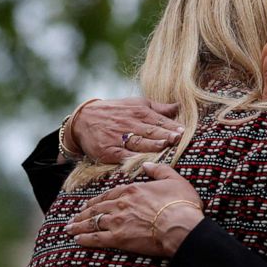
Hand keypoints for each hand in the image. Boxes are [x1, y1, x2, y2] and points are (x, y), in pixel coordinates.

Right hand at [63, 98, 184, 163]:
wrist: (83, 120)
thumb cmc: (115, 112)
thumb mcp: (135, 104)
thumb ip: (158, 108)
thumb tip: (179, 106)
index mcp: (138, 112)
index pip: (158, 120)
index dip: (170, 125)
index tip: (183, 130)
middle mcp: (129, 124)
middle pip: (150, 130)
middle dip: (164, 134)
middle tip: (178, 138)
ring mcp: (118, 138)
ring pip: (138, 142)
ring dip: (152, 145)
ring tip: (165, 146)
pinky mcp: (108, 151)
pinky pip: (122, 156)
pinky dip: (133, 159)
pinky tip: (143, 162)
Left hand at [65, 163, 204, 256]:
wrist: (181, 226)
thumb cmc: (181, 204)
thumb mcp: (174, 180)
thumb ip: (159, 170)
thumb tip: (147, 164)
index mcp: (132, 190)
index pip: (109, 194)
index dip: (97, 200)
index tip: (89, 204)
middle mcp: (121, 204)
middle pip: (97, 208)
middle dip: (83, 213)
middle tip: (73, 218)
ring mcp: (118, 221)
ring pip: (93, 222)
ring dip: (79, 226)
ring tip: (70, 229)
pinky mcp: (119, 238)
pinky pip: (97, 238)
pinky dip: (85, 239)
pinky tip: (77, 240)